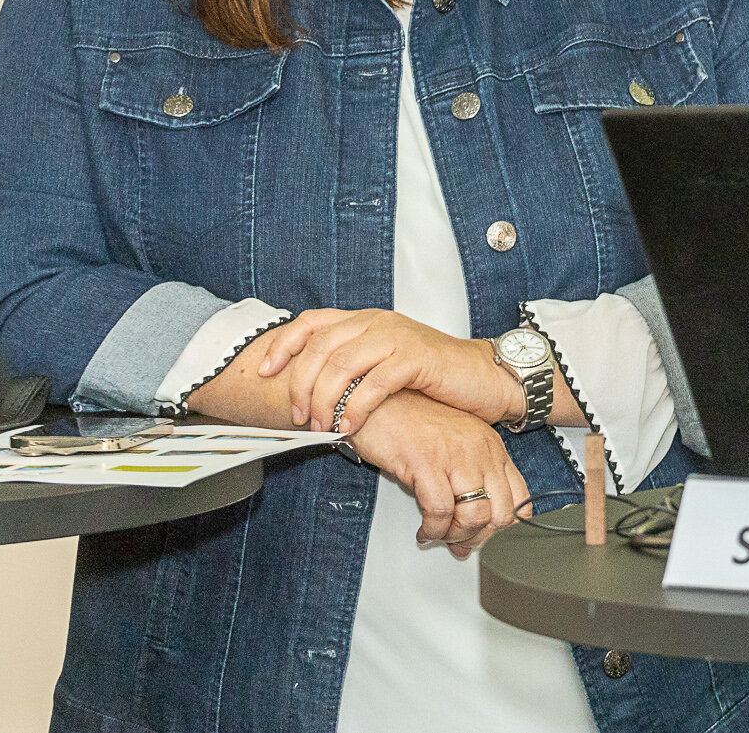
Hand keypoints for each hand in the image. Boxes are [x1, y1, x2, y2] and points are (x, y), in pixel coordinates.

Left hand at [259, 308, 517, 433]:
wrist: (484, 376)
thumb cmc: (433, 377)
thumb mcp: (384, 364)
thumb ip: (351, 367)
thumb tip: (305, 393)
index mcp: (365, 319)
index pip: (310, 322)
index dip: (282, 346)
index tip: (264, 374)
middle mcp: (377, 321)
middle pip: (319, 348)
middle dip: (300, 387)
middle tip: (300, 418)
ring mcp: (397, 336)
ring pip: (341, 366)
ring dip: (325, 402)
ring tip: (324, 428)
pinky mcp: (416, 356)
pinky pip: (374, 384)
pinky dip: (356, 409)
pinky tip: (351, 428)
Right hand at [344, 390, 530, 558]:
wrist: (377, 400)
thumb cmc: (411, 423)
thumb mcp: (453, 447)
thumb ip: (469, 478)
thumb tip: (474, 524)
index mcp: (491, 446)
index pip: (520, 496)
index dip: (505, 526)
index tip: (487, 537)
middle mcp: (480, 449)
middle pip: (501, 512)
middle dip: (480, 537)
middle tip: (460, 544)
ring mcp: (456, 455)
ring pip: (474, 515)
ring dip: (455, 536)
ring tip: (440, 535)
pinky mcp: (426, 461)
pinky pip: (441, 511)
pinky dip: (434, 530)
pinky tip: (425, 530)